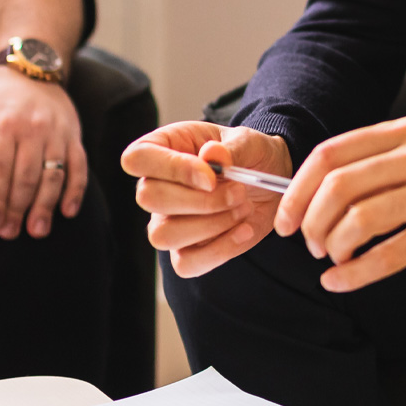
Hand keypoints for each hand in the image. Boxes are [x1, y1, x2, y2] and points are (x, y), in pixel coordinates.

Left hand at [0, 68, 86, 238]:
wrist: (28, 69)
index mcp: (1, 124)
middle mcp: (31, 127)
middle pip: (26, 176)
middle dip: (17, 208)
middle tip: (9, 233)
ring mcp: (56, 132)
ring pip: (53, 175)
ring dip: (46, 206)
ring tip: (37, 230)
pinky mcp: (73, 136)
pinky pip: (79, 166)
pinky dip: (75, 191)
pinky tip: (67, 212)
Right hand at [122, 123, 291, 276]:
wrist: (267, 182)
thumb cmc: (248, 154)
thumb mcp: (249, 141)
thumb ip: (232, 148)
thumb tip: (212, 156)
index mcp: (162, 147)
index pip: (137, 158)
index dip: (172, 168)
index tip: (213, 176)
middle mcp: (155, 185)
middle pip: (149, 198)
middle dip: (201, 200)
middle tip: (239, 191)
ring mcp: (165, 221)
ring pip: (162, 235)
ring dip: (211, 225)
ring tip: (242, 208)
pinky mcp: (185, 250)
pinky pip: (186, 264)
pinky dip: (220, 250)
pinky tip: (244, 230)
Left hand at [277, 116, 405, 292]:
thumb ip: (381, 158)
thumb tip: (322, 187)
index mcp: (404, 133)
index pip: (331, 154)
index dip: (298, 188)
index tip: (285, 216)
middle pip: (338, 186)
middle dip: (310, 220)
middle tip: (308, 242)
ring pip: (360, 219)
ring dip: (334, 245)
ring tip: (332, 258)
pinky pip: (391, 254)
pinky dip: (357, 272)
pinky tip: (342, 281)